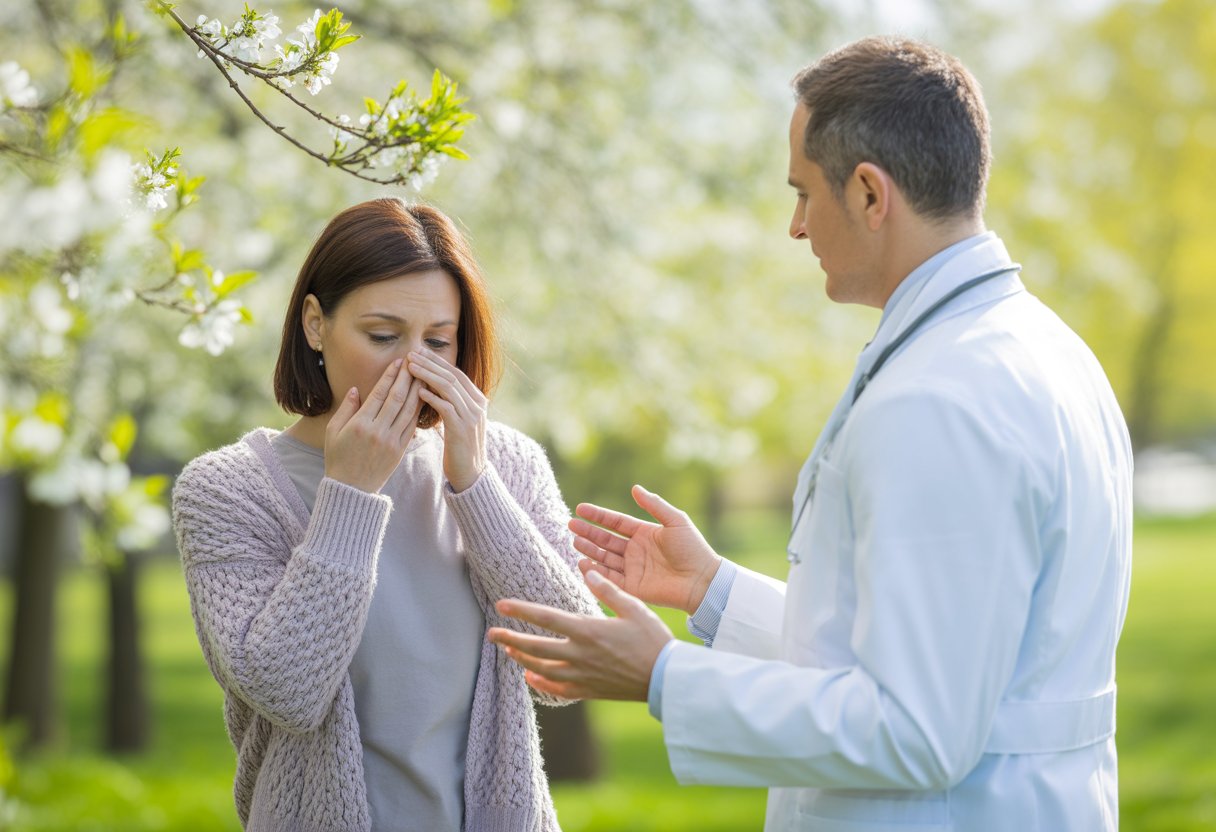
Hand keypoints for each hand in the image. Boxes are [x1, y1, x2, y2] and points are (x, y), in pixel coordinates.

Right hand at [324, 358, 421, 492]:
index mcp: (360, 425)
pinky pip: (412, 425)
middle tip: (416, 360)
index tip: (399, 361)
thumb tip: (355, 389)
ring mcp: (391, 441)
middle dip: (407, 377)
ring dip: (418, 390)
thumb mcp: (332, 432)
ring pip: (409, 410)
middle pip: (397, 398)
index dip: (390, 376)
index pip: (379, 394)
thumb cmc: (338, 458)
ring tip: (424, 374)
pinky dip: (419, 409)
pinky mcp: (400, 450)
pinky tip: (424, 396)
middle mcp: (378, 431)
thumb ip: (345, 409)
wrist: (351, 490)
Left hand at [406, 350, 486, 491]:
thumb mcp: (459, 421)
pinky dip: (432, 398)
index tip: (419, 352)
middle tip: (411, 354)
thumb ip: (452, 402)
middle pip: (452, 376)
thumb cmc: (460, 448)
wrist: (470, 475)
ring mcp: (472, 416)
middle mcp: (477, 405)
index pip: (456, 373)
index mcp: (477, 400)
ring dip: (427, 376)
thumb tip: (433, 385)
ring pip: (448, 387)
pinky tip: (417, 392)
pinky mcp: (462, 429)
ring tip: (410, 368)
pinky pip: (446, 407)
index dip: (437, 361)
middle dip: (430, 363)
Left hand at [488, 570, 673, 700]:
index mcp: (588, 631)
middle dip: (510, 639)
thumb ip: (608, 590)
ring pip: (542, 669)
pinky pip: (558, 689)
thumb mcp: (634, 608)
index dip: (521, 610)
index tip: (501, 605)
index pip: (546, 618)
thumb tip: (587, 570)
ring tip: (508, 650)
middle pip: (536, 647)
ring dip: (522, 659)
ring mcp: (582, 676)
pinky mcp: (589, 690)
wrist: (667, 679)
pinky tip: (531, 676)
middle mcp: (580, 655)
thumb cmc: (653, 640)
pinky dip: (541, 683)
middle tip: (491, 634)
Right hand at [570, 485, 720, 614]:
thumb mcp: (676, 520)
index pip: (616, 522)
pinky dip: (596, 571)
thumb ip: (654, 505)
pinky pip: (609, 578)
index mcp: (644, 533)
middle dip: (588, 532)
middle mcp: (635, 551)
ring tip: (575, 541)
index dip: (598, 516)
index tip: (580, 509)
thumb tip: (635, 488)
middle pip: (606, 539)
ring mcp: (633, 569)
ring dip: (589, 549)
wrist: (702, 580)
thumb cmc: (693, 548)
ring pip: (604, 558)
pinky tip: (583, 561)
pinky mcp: (632, 587)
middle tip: (570, 525)